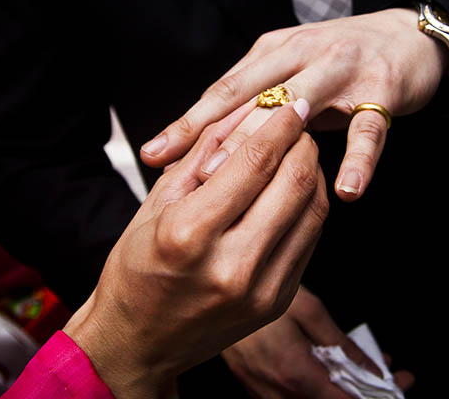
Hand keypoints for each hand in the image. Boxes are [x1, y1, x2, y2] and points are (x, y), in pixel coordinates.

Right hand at [63, 99, 328, 398]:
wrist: (138, 343)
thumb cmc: (136, 272)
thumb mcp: (155, 204)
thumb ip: (200, 155)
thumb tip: (242, 112)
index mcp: (190, 234)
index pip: (254, 162)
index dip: (278, 125)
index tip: (288, 104)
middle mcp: (231, 265)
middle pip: (294, 182)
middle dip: (302, 143)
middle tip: (296, 125)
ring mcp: (260, 289)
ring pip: (312, 210)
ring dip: (312, 172)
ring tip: (297, 154)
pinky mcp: (277, 302)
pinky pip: (309, 240)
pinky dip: (308, 207)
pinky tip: (294, 191)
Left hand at [141, 8, 447, 199]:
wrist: (408, 34)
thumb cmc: (337, 62)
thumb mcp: (289, 71)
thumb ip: (253, 101)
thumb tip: (200, 147)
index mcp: (272, 50)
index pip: (223, 90)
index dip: (188, 123)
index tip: (153, 154)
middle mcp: (300, 53)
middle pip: (252, 97)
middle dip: (218, 137)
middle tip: (189, 176)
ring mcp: (341, 68)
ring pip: (299, 107)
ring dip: (271, 144)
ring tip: (245, 184)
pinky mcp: (382, 88)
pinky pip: (368, 128)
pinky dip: (359, 160)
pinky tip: (346, 191)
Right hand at [223, 286, 414, 397]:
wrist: (211, 292)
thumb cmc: (253, 290)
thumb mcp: (308, 310)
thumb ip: (341, 344)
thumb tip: (372, 367)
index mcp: (295, 374)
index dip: (378, 397)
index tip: (399, 384)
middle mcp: (277, 392)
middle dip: (365, 393)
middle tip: (387, 374)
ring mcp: (263, 392)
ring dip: (342, 390)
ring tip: (361, 367)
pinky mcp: (254, 386)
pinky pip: (292, 396)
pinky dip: (318, 386)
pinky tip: (329, 366)